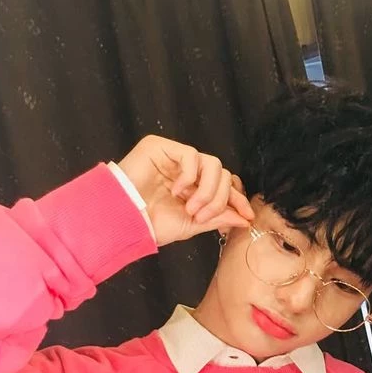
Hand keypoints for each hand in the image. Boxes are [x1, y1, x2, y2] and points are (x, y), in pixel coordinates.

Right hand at [117, 136, 253, 246]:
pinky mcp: (162, 147)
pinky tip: (177, 191)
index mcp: (195, 188)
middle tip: (201, 216)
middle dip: (218, 199)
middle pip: (223, 175)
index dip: (237, 199)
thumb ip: (218, 218)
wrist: (124, 220)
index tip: (247, 216)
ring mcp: (175, 158)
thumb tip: (244, 218)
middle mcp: (188, 171)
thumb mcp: (192, 224)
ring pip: (212, 163)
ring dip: (207, 190)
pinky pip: (191, 155)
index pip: (225, 186)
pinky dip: (189, 176)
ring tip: (190, 207)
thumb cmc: (152, 223)